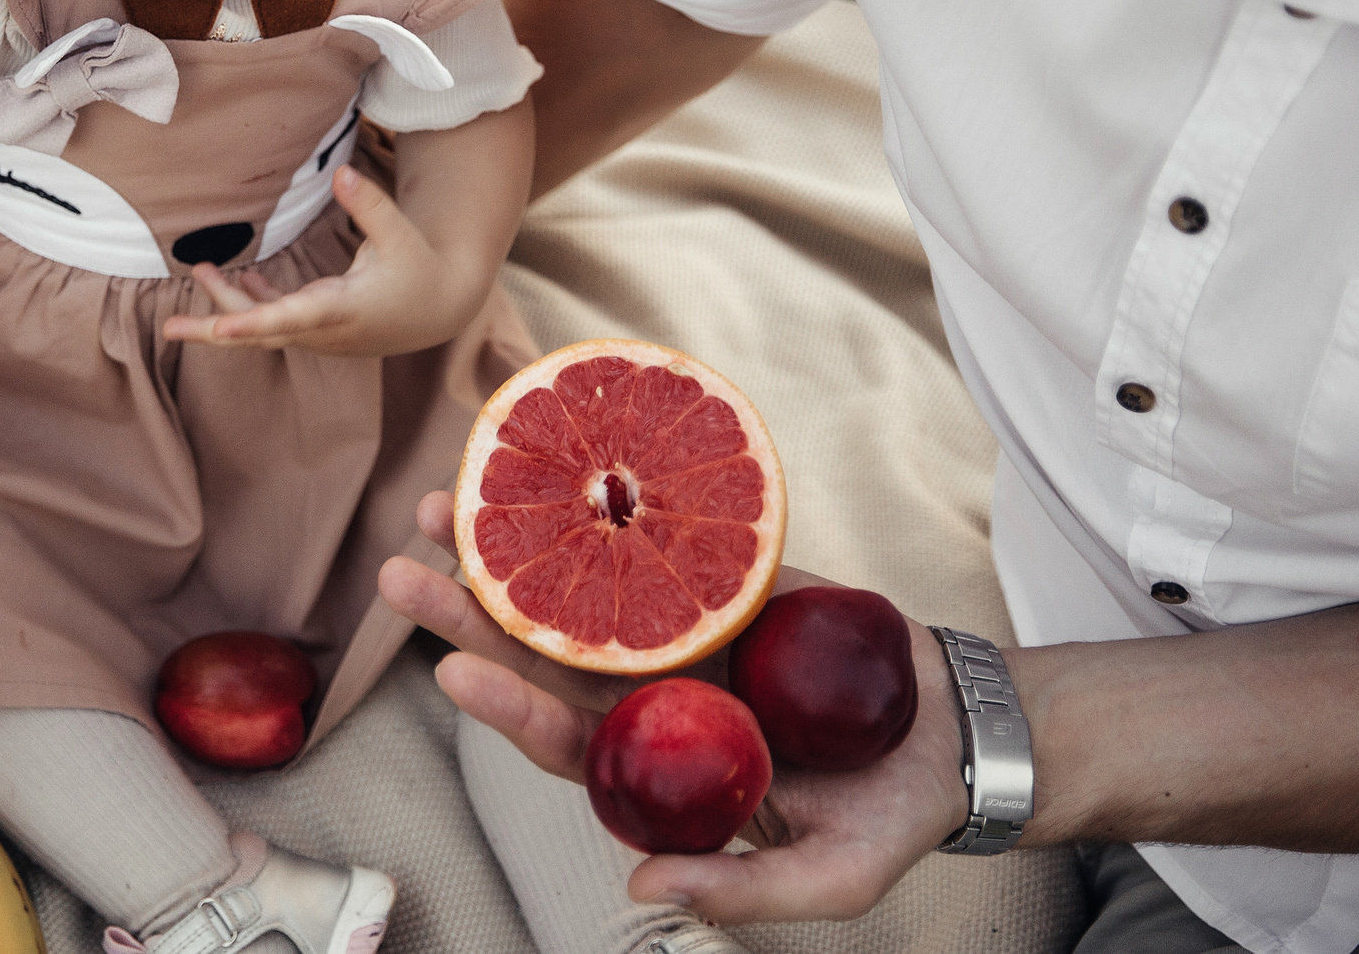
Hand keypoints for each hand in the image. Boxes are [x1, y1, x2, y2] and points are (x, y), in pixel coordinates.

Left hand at [160, 165, 479, 357]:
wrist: (438, 309)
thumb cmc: (420, 270)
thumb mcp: (400, 234)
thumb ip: (369, 205)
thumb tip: (341, 172)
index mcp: (344, 309)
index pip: (291, 318)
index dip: (254, 320)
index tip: (221, 326)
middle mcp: (323, 329)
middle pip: (261, 334)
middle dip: (214, 329)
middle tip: (169, 327)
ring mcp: (318, 334)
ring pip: (263, 326)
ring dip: (228, 303)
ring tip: (201, 271)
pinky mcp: (317, 330)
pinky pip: (275, 321)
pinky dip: (254, 303)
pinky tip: (235, 281)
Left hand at [378, 490, 969, 922]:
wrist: (958, 732)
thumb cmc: (891, 818)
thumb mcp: (832, 877)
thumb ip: (741, 890)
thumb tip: (640, 886)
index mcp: (659, 766)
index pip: (561, 739)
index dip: (507, 706)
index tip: (451, 673)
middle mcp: (652, 694)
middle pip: (542, 653)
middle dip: (469, 613)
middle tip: (400, 570)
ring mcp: (680, 629)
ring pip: (576, 586)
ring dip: (507, 546)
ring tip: (442, 501)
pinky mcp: (721, 574)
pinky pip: (652, 533)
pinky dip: (603, 498)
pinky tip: (550, 466)